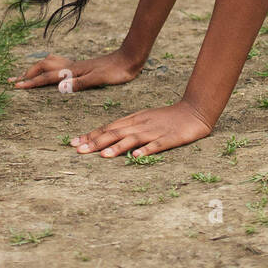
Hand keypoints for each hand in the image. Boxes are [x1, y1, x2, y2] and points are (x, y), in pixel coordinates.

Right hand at [10, 48, 139, 92]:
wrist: (129, 58)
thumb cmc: (116, 71)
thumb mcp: (98, 80)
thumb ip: (78, 83)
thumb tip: (58, 87)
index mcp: (72, 71)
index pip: (46, 77)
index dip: (31, 82)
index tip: (16, 86)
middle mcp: (71, 66)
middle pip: (43, 67)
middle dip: (27, 73)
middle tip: (13, 80)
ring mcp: (76, 65)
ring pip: (49, 63)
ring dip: (36, 68)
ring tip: (26, 73)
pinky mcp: (82, 66)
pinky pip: (58, 64)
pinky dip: (48, 66)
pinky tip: (51, 70)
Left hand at [71, 100, 212, 158]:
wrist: (193, 111)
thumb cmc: (167, 118)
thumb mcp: (144, 119)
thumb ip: (127, 128)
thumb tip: (107, 138)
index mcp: (133, 120)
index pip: (108, 128)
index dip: (91, 135)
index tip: (74, 142)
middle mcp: (140, 124)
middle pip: (115, 133)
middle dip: (96, 141)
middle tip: (78, 150)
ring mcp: (154, 131)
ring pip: (132, 139)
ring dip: (117, 147)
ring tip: (102, 156)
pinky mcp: (169, 138)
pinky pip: (156, 145)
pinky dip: (146, 150)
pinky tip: (137, 157)